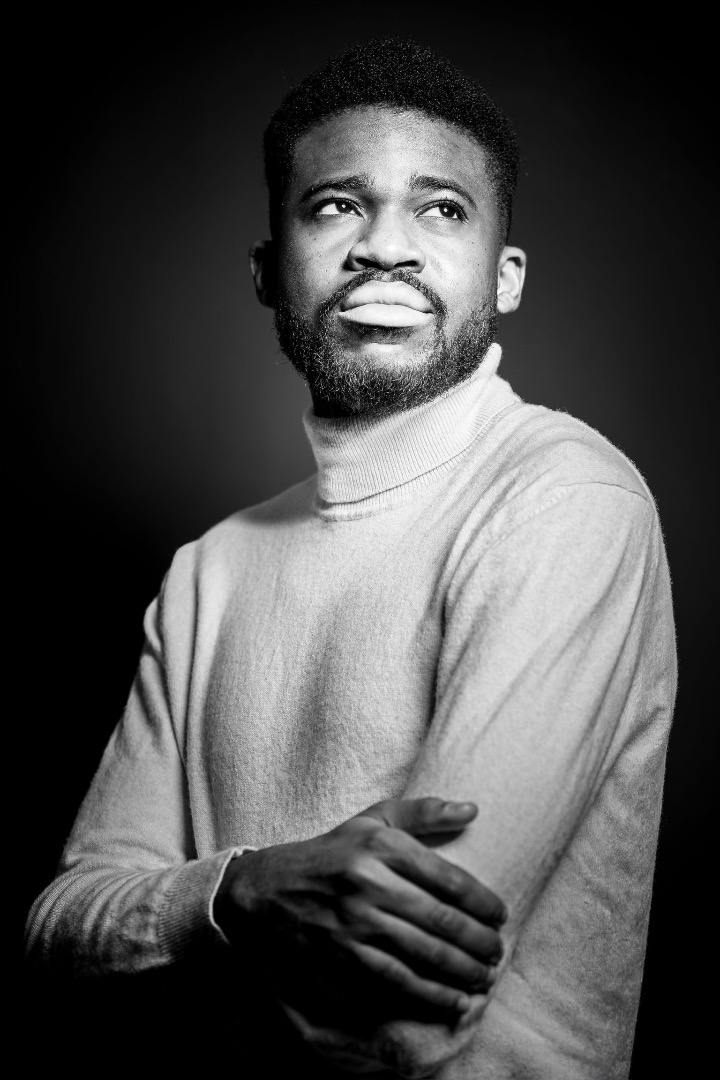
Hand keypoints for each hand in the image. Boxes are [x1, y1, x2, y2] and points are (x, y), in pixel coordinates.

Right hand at [214, 798, 505, 1019]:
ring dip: (464, 970)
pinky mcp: (346, 955)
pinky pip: (400, 979)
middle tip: (498, 952)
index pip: (449, 878)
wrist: (272, 888)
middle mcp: (371, 883)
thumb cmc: (334, 852)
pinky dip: (433, 994)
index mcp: (382, 846)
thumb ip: (424, 813)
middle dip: (480, 941)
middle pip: (442, 919)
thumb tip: (472, 809)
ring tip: (485, 977)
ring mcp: (357, 922)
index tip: (500, 915)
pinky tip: (456, 1000)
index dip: (483, 902)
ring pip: (426, 952)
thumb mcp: (373, 821)